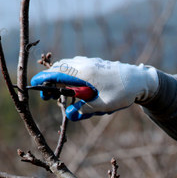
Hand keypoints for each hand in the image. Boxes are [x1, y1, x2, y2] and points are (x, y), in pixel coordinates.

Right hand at [29, 57, 158, 120]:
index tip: (35, 87)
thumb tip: (71, 115)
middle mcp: (85, 64)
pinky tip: (81, 92)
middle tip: (49, 97)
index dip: (43, 80)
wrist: (141, 80)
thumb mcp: (104, 105)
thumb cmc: (123, 92)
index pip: (56, 73)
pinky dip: (75, 80)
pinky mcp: (96, 65)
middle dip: (52, 83)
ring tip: (66, 98)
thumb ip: (86, 109)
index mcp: (84, 72)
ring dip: (65, 82)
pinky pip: (80, 70)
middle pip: (60, 70)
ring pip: (70, 70)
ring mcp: (90, 63)